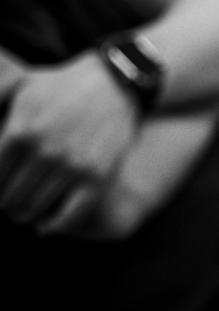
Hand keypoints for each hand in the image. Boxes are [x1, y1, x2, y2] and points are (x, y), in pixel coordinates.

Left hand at [0, 52, 139, 232]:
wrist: (115, 84)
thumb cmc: (61, 86)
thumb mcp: (18, 86)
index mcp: (19, 131)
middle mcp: (44, 152)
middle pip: (9, 197)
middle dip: (4, 203)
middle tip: (7, 202)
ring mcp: (72, 166)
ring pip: (34, 209)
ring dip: (24, 215)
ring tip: (22, 212)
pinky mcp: (98, 177)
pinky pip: (70, 215)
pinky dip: (55, 226)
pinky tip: (45, 226)